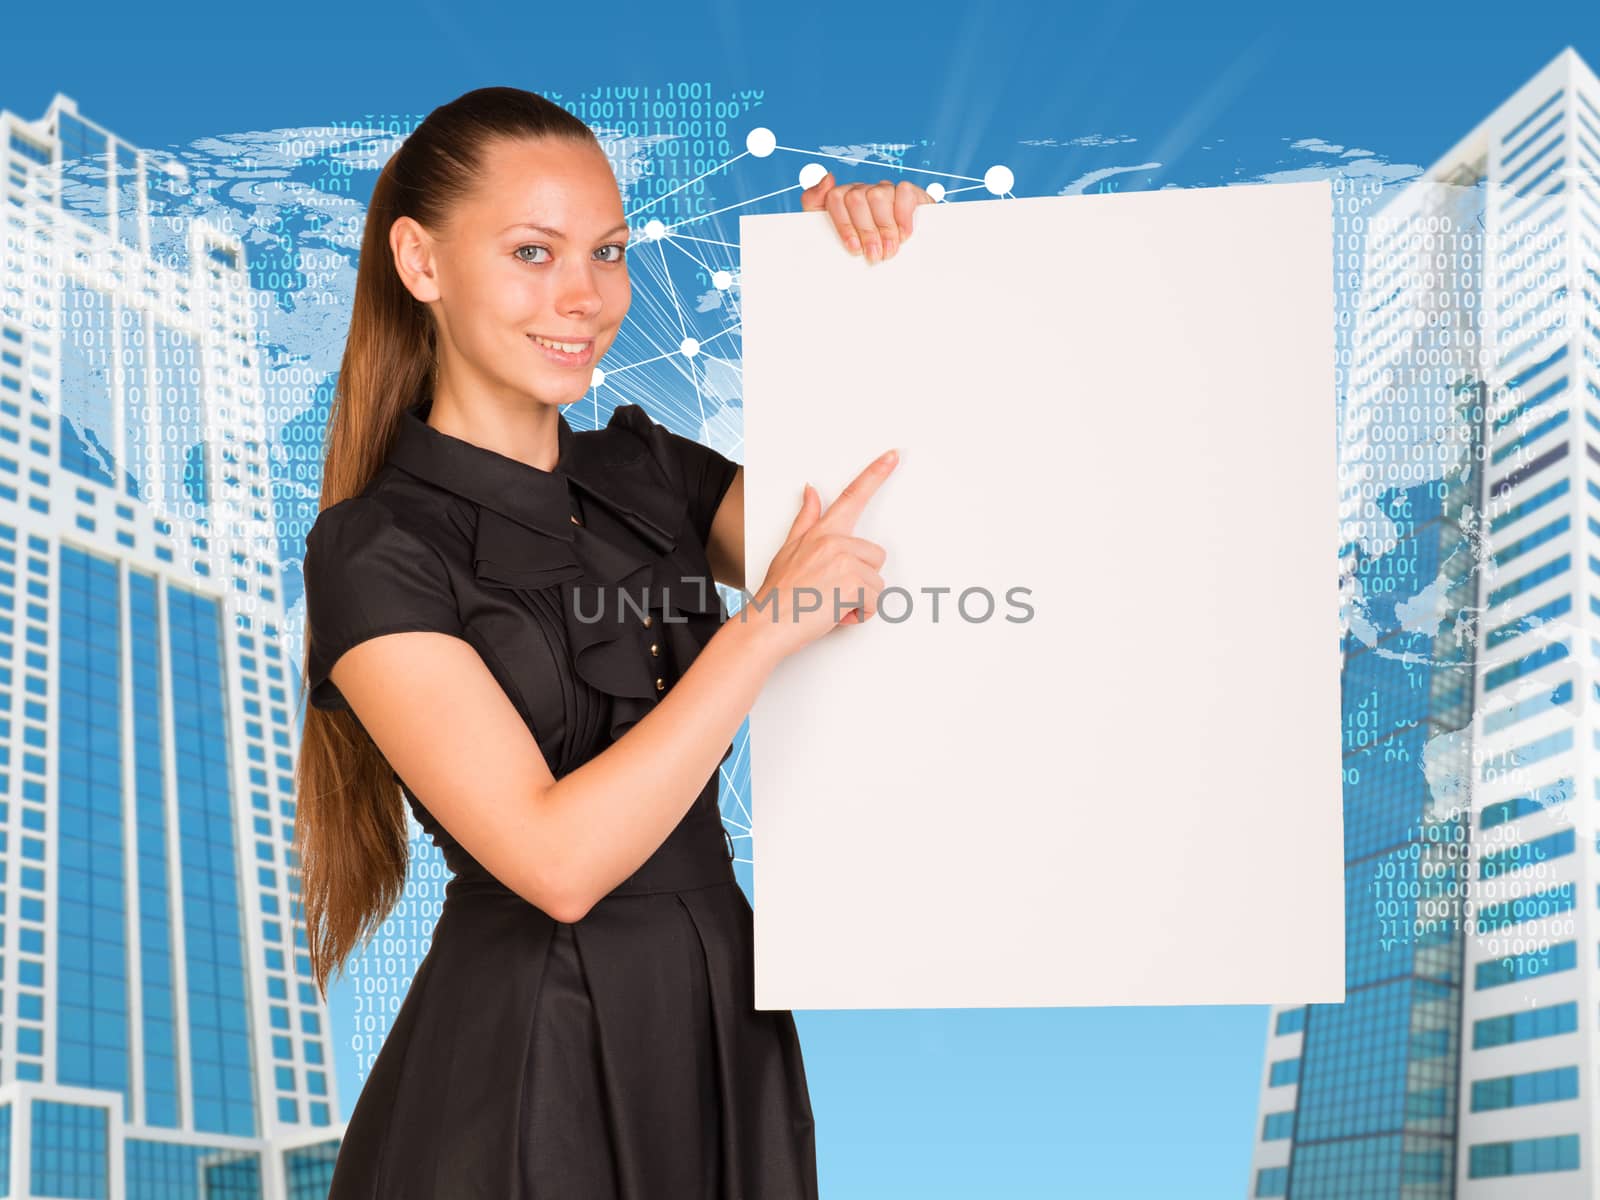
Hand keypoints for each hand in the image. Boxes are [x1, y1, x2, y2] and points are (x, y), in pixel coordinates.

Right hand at [743, 449, 898, 661]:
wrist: (768, 624)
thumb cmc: (778, 593)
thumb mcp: (788, 549)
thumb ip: (806, 519)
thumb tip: (811, 491)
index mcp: (822, 532)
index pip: (852, 496)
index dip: (875, 474)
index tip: (893, 456)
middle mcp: (835, 541)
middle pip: (875, 556)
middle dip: (861, 579)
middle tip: (832, 592)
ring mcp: (845, 560)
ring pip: (876, 582)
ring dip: (859, 599)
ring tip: (831, 605)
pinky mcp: (853, 582)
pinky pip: (875, 600)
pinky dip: (860, 613)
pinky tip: (836, 614)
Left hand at [800, 172, 934, 263]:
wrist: (899, 263)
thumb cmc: (863, 249)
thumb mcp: (832, 235)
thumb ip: (816, 203)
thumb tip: (828, 177)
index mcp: (843, 198)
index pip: (835, 198)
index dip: (844, 225)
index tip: (854, 248)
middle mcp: (863, 190)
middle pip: (856, 198)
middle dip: (866, 232)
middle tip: (874, 255)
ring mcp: (885, 190)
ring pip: (878, 196)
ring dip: (885, 228)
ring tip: (889, 250)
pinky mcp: (907, 193)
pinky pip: (903, 192)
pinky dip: (903, 215)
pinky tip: (903, 234)